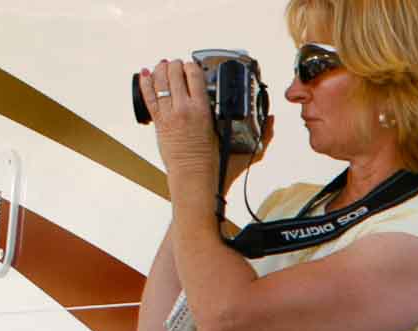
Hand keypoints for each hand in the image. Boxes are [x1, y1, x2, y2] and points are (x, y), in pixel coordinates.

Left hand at [138, 60, 270, 196]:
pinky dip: (146, 82)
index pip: (194, 75)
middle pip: (175, 72)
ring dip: (162, 69)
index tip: (195, 66)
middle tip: (180, 65)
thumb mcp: (242, 147)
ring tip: (165, 66)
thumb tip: (271, 120)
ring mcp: (169, 114)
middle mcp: (184, 109)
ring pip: (160, 80)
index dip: (193, 65)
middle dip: (177, 65)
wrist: (194, 179)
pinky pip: (148, 96)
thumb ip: (261, 133)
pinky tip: (147, 73)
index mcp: (203, 111)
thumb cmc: (216, 166)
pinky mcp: (159, 122)